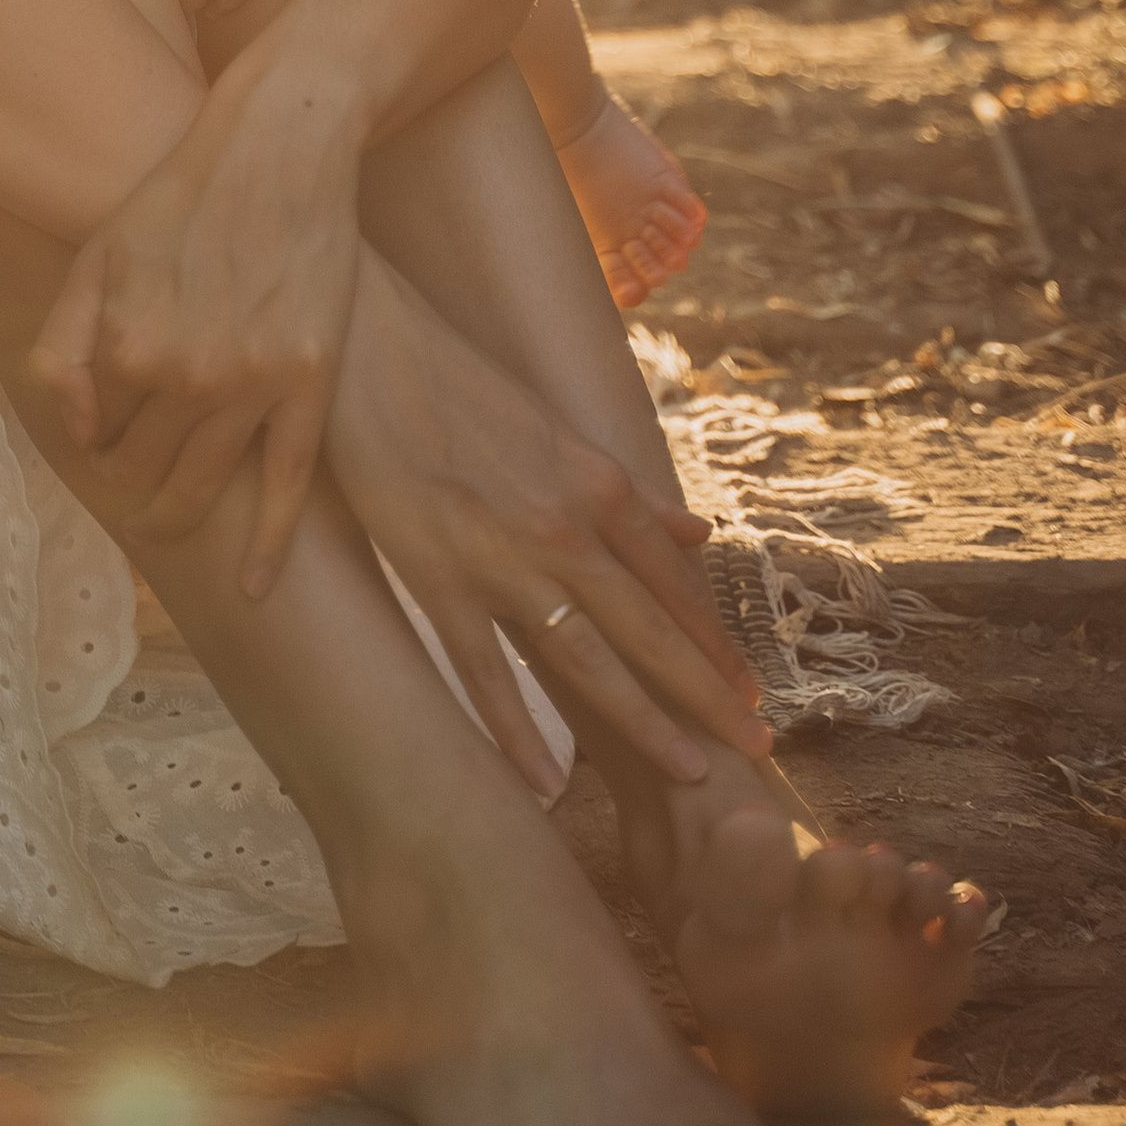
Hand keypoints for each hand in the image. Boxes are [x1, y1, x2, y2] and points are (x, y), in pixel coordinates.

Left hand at [30, 49, 359, 595]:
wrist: (280, 148)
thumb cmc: (180, 196)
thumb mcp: (98, 257)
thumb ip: (67, 347)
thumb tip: (80, 432)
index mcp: (128, 343)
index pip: (98, 434)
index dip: (99, 442)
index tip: (106, 443)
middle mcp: (188, 374)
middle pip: (146, 472)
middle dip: (132, 487)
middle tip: (133, 487)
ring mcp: (254, 384)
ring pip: (205, 488)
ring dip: (178, 515)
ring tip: (166, 521)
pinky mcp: (311, 385)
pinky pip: (287, 487)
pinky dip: (268, 545)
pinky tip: (254, 586)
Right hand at [328, 249, 772, 795]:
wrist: (367, 343)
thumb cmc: (453, 375)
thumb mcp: (552, 424)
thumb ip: (623, 489)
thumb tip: (695, 534)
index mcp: (594, 483)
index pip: (671, 583)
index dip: (715, 644)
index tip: (752, 695)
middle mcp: (563, 525)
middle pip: (650, 629)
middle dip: (709, 696)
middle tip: (759, 751)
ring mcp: (501, 556)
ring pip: (587, 660)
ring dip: (641, 723)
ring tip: (689, 775)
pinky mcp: (436, 576)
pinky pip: (485, 671)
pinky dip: (517, 731)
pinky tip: (544, 783)